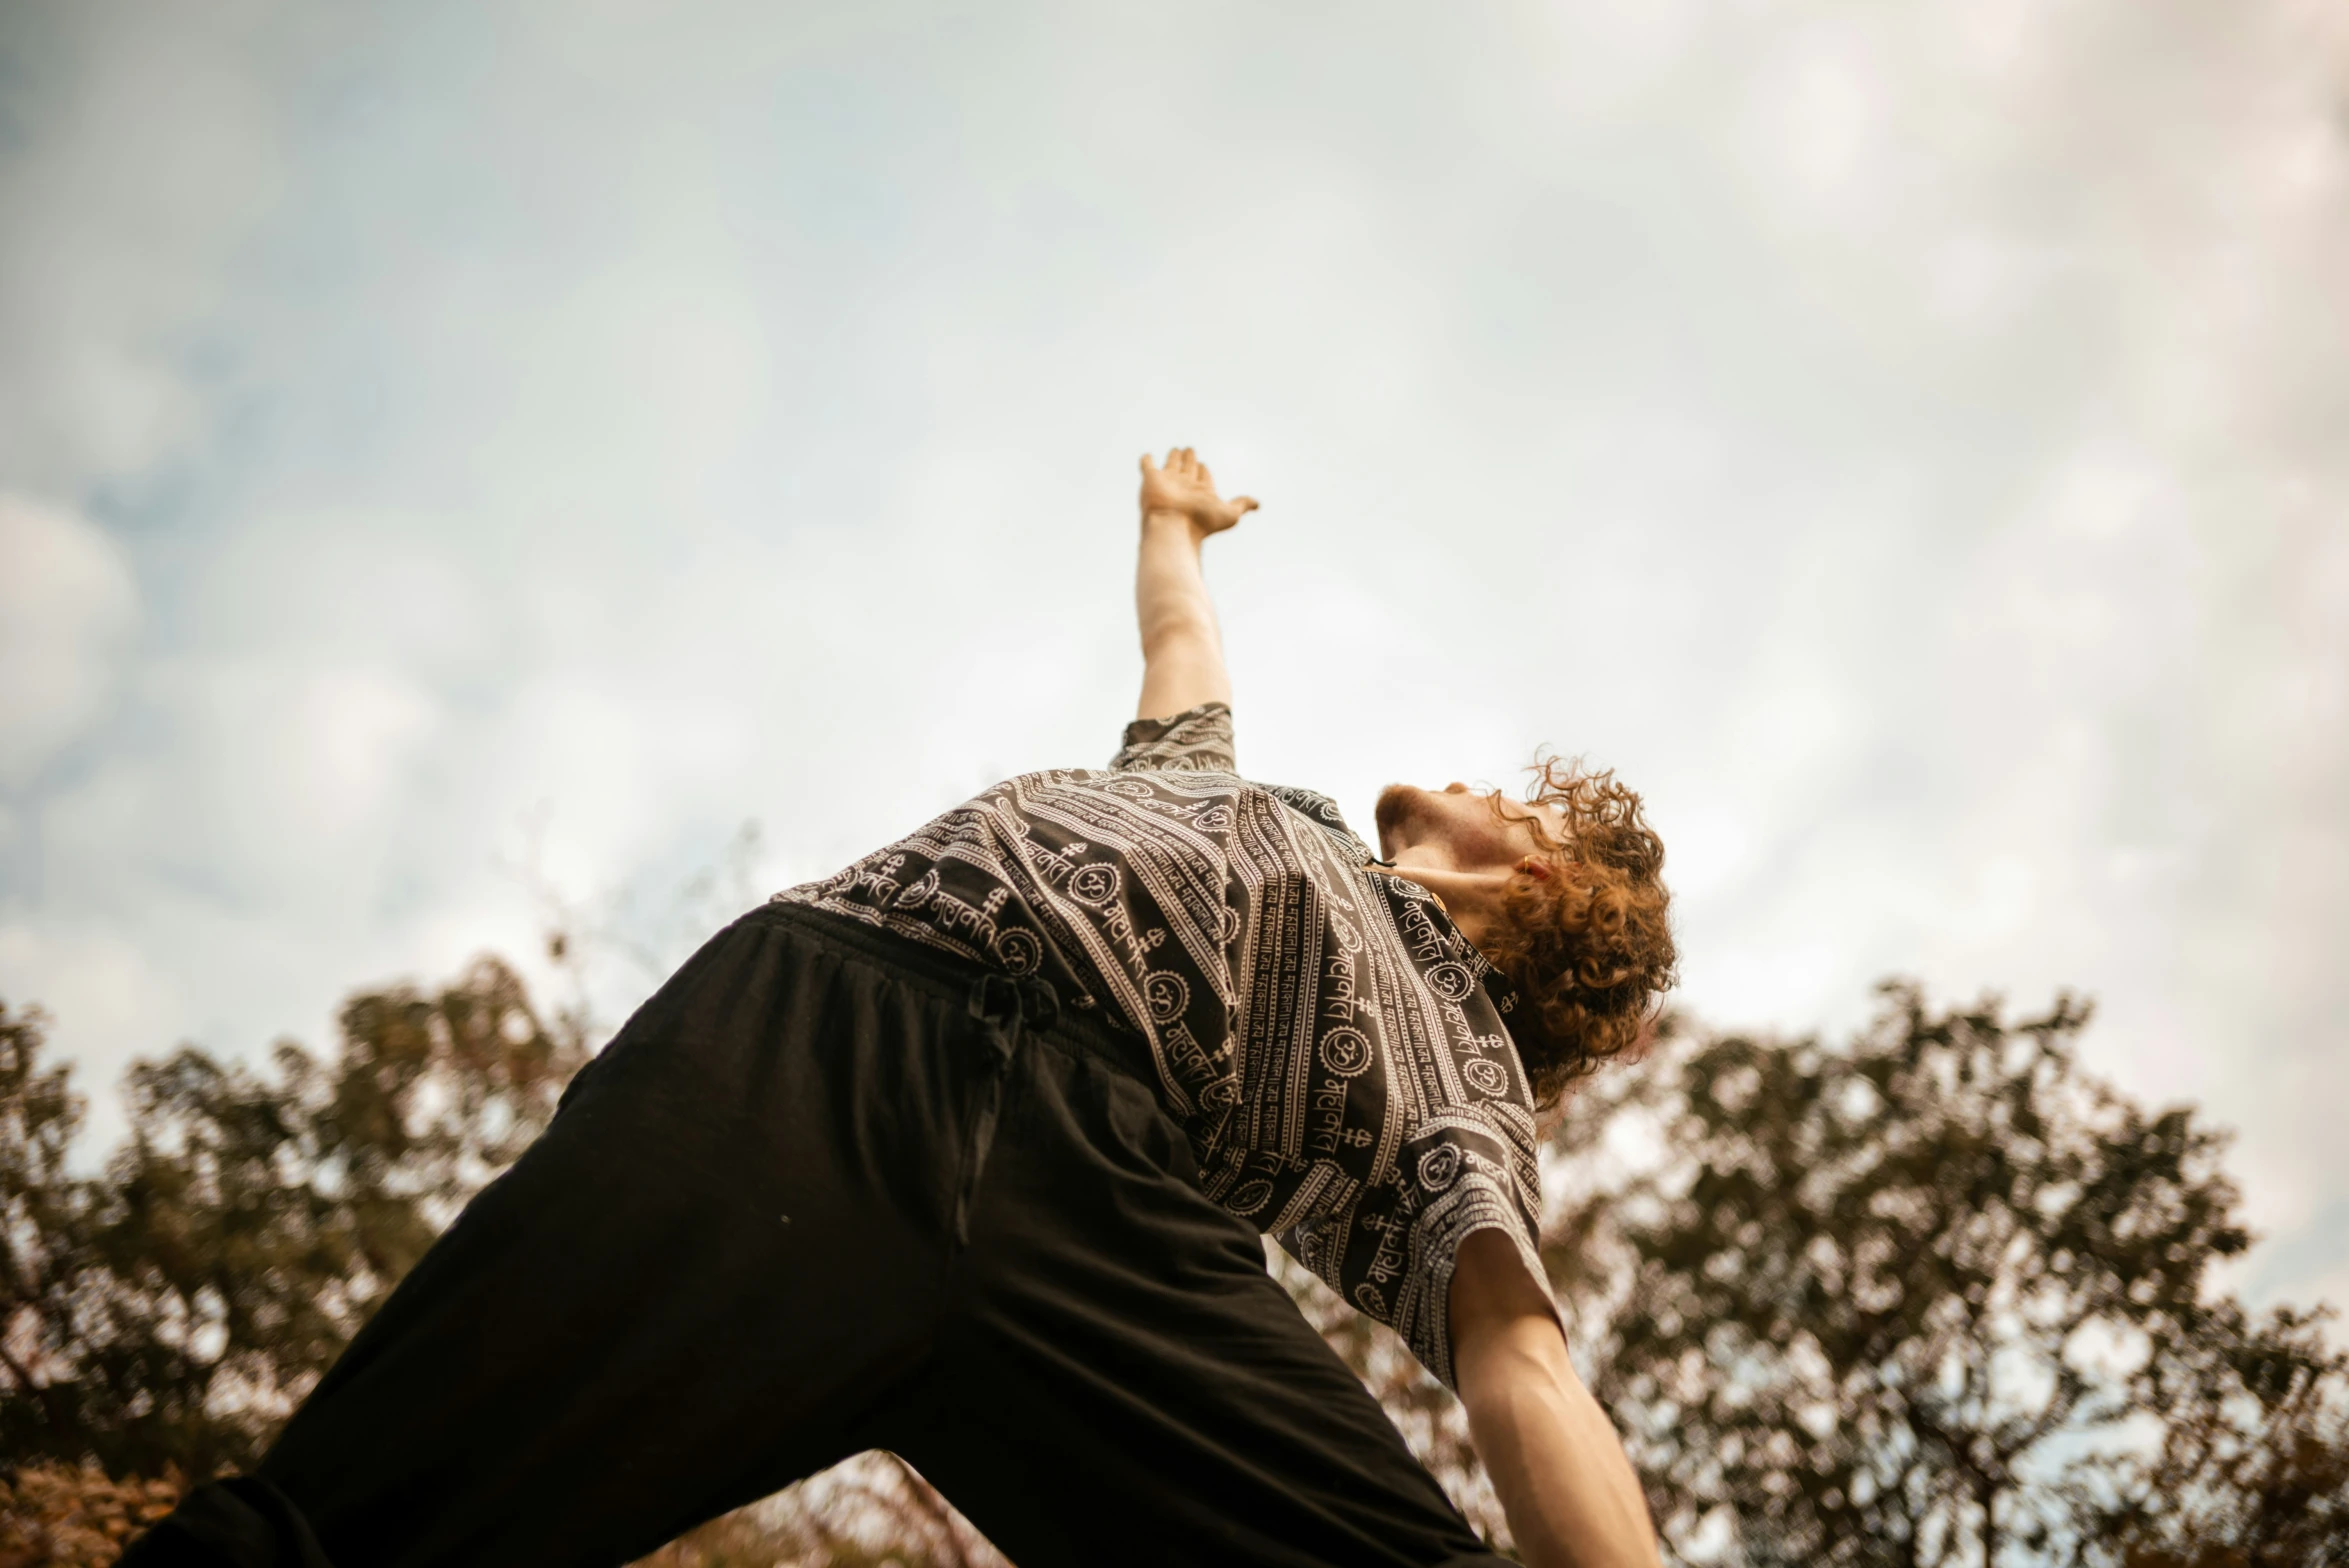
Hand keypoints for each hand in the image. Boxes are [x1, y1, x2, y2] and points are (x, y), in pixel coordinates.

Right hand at [1140, 447, 1257, 538]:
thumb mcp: (1229, 514)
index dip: (1204, 471)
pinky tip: (1148, 457)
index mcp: (1201, 492)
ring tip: (1177, 450)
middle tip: (1190, 451)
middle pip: (1188, 468)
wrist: (1174, 527)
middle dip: (1190, 460)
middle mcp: (1184, 486)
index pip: (1203, 477)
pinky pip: (1147, 466)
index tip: (1203, 466)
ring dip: (1174, 457)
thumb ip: (1242, 505)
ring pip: (1171, 465)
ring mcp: (1167, 482)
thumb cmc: (1201, 522)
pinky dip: (1146, 461)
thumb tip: (1257, 504)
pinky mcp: (1151, 479)